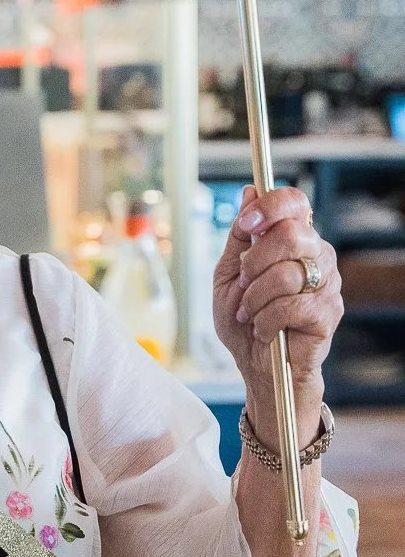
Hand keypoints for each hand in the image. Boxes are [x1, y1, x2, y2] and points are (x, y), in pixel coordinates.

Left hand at [213, 184, 341, 428]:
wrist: (255, 365)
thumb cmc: (243, 319)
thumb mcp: (229, 273)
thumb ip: (239, 236)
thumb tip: (249, 192)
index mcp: (294, 239)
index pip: (295, 202)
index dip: (270, 207)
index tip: (245, 223)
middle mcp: (317, 255)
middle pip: (290, 234)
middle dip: (255, 261)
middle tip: (243, 282)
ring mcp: (328, 284)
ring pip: (287, 273)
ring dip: (255, 297)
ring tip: (249, 313)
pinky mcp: (328, 313)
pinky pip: (291, 306)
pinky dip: (265, 320)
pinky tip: (264, 330)